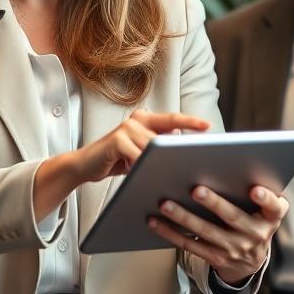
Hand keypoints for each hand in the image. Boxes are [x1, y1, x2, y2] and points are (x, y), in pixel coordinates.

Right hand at [74, 110, 210, 183]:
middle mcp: (136, 119)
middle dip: (173, 152)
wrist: (85, 165)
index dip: (190, 121)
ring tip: (155, 175)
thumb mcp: (139, 152)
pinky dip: (139, 167)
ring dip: (153, 164)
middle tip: (188, 163)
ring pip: (151, 148)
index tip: (208, 126)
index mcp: (145, 119)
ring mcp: (126, 128)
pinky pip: (137, 156)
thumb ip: (156, 144)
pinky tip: (136, 174)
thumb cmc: (116, 159)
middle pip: (164, 137)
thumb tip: (180, 138)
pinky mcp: (116, 140)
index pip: (172, 119)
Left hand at [148, 184, 287, 283]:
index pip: (274, 207)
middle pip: (233, 217)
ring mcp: (234, 248)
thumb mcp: (265, 207)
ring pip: (206, 232)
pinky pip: (190, 245)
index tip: (255, 189)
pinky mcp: (215, 258)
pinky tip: (155, 221)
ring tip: (165, 203)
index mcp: (270, 217)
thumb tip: (228, 157)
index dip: (266, 199)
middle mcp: (255, 234)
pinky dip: (170, 232)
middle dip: (214, 203)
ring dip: (184, 217)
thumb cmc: (254, 218)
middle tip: (196, 189)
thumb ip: (257, 188)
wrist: (251, 260)